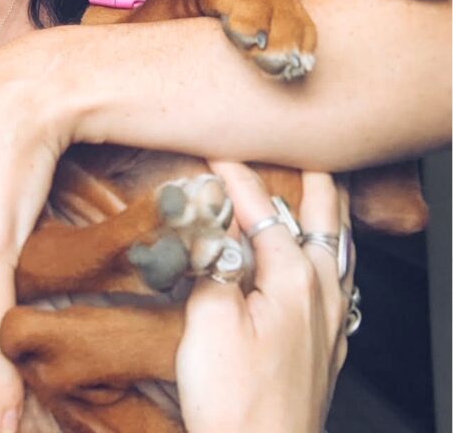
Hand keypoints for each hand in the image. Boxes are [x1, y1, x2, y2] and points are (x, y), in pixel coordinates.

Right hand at [175, 162, 352, 432]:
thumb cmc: (236, 401)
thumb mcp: (209, 320)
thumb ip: (214, 264)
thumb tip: (216, 232)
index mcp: (294, 278)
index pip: (263, 209)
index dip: (237, 177)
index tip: (218, 155)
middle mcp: (321, 293)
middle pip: (325, 220)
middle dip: (314, 179)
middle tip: (305, 149)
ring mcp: (330, 322)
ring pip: (340, 250)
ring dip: (331, 215)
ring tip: (325, 192)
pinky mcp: (327, 349)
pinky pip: (342, 284)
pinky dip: (335, 257)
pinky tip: (328, 266)